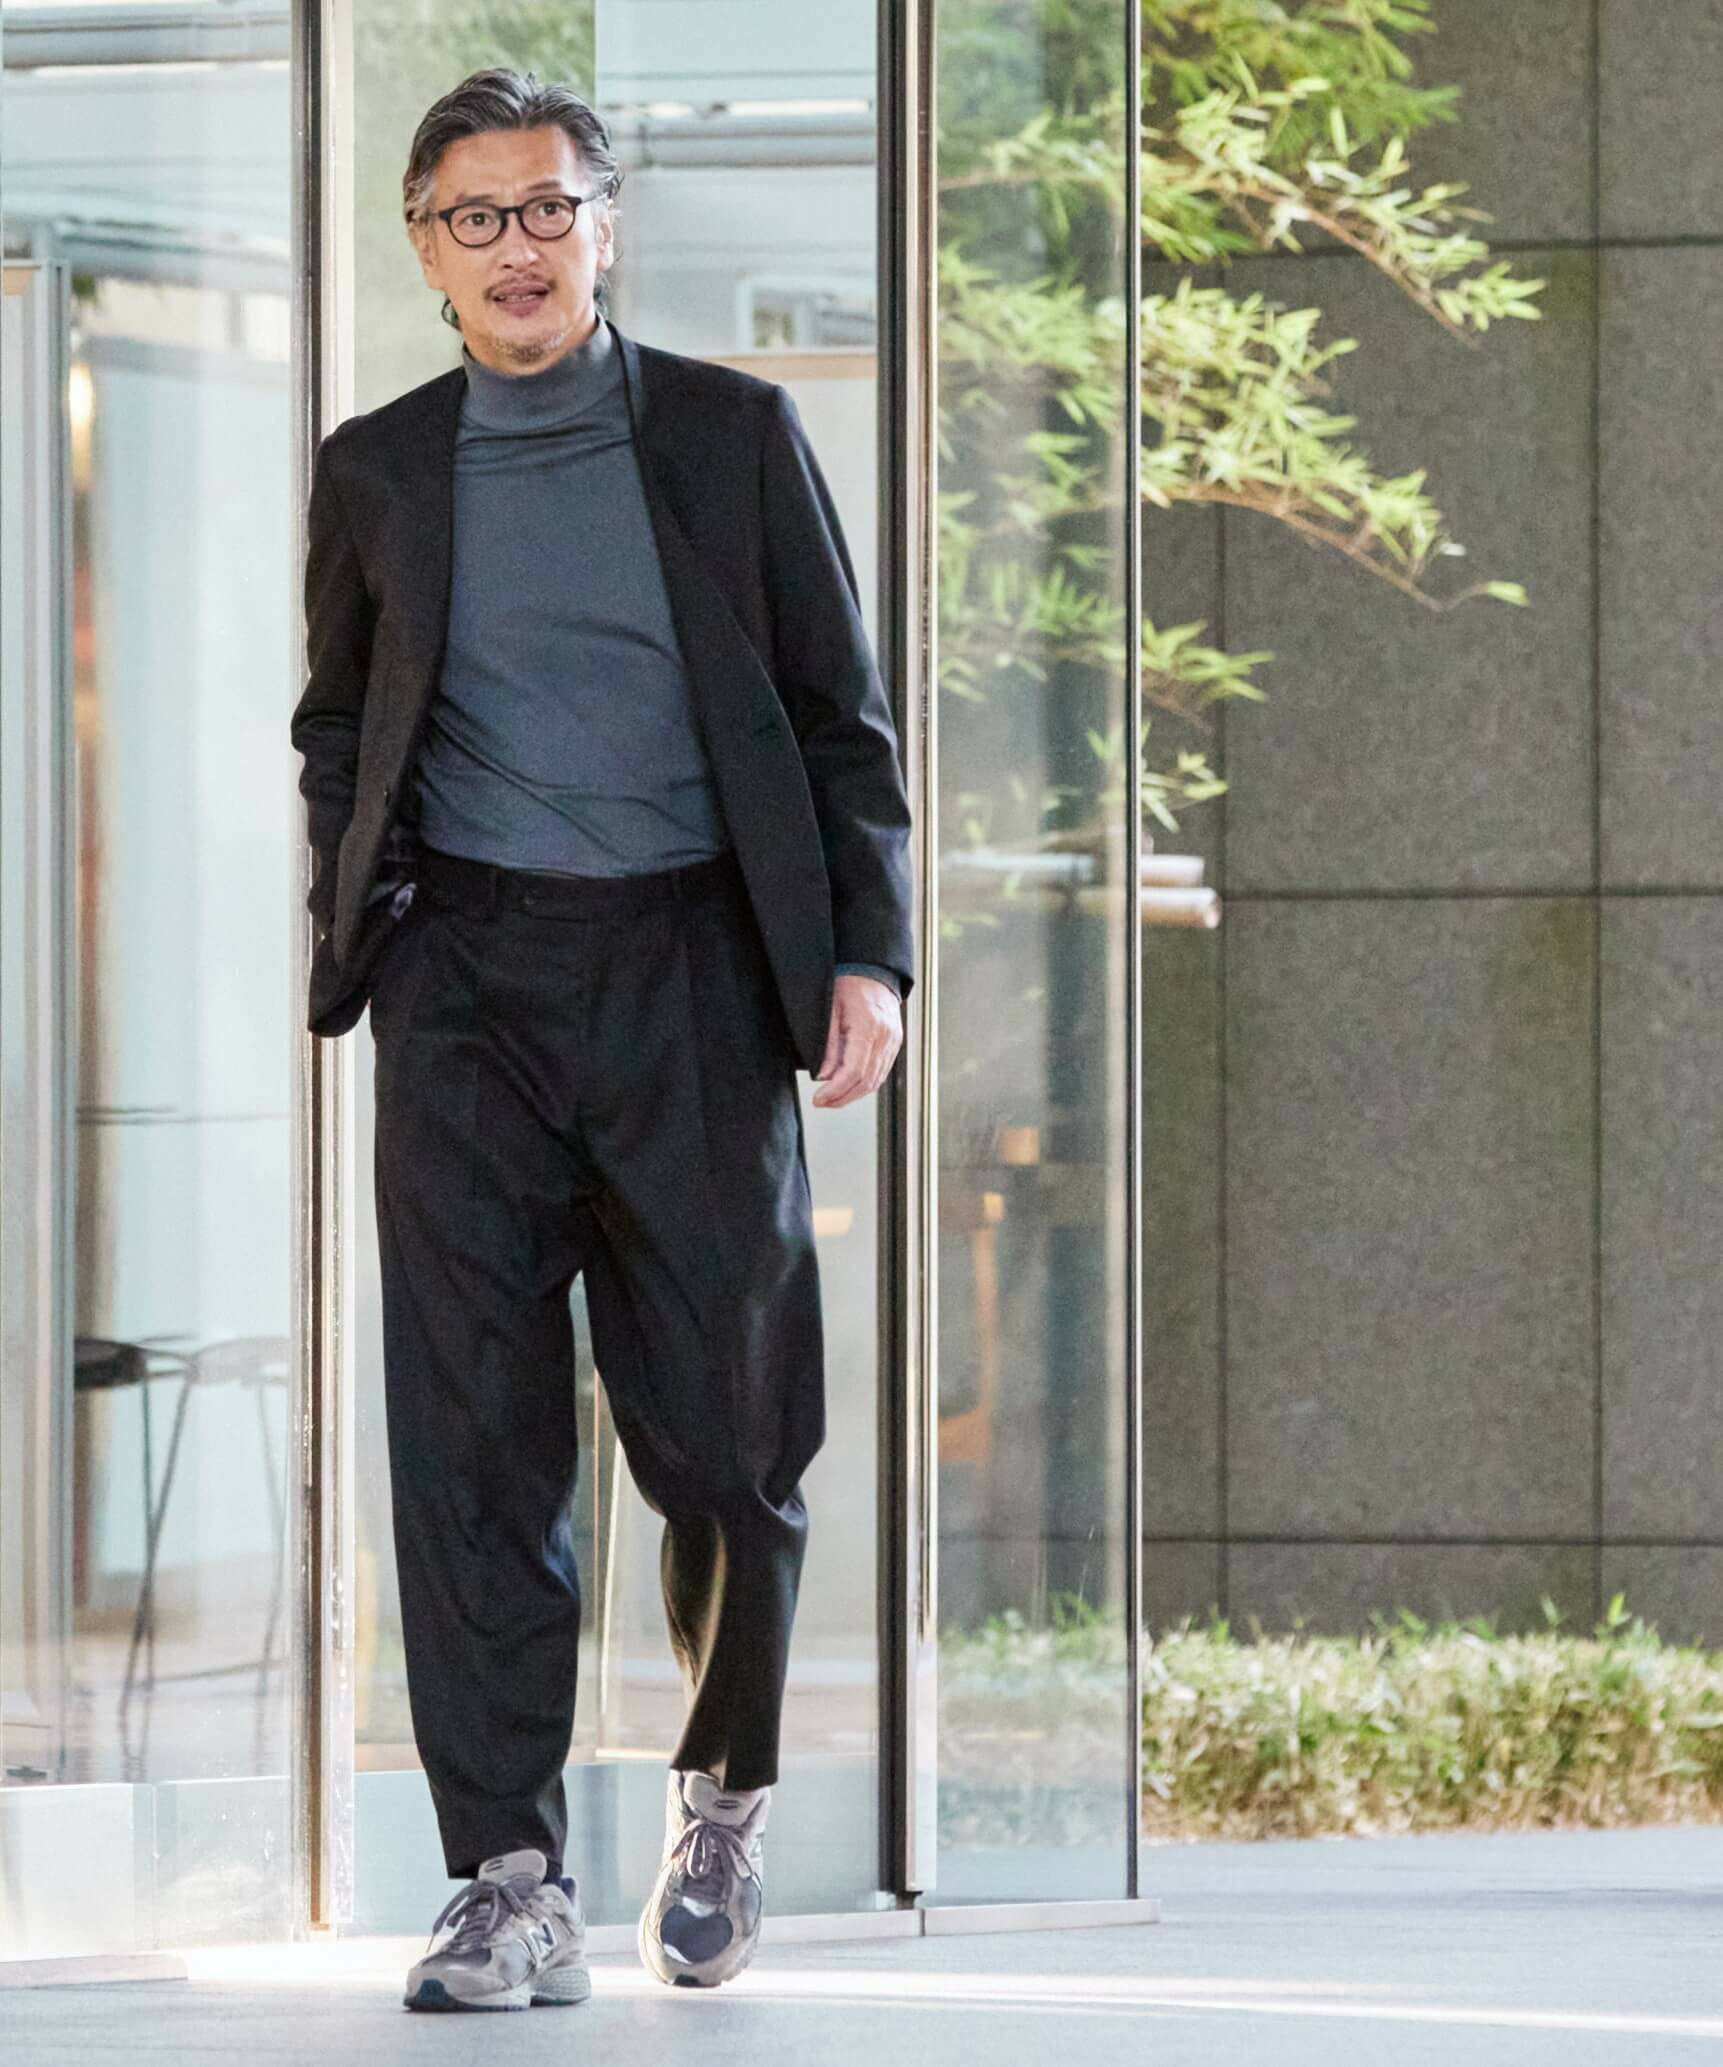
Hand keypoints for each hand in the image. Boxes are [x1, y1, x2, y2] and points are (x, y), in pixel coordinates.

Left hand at [811, 972, 902, 1107]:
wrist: (872, 971)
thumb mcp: (829, 1011)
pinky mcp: (895, 1043)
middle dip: (842, 1098)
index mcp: (868, 1027)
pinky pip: (882, 1071)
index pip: (853, 1071)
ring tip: (832, 1099)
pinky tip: (849, 1087)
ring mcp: (893, 1041)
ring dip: (854, 1095)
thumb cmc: (848, 985)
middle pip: (866, 1081)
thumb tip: (823, 1076)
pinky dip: (865, 1084)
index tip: (819, 1099)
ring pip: (876, 1080)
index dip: (835, 1091)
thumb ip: (828, 1045)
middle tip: (822, 1103)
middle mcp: (885, 1037)